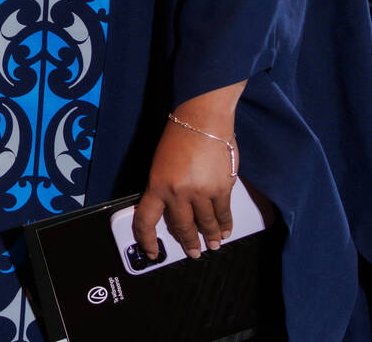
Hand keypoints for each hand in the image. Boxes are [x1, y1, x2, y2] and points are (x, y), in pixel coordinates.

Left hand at [133, 88, 240, 259]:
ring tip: (213, 244)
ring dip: (210, 237)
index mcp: (157, 185)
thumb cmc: (180, 136)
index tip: (152, 252)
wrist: (202, 119)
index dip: (147, 240)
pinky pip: (222, 213)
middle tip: (194, 252)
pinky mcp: (221, 189)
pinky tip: (226, 230)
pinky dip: (225, 224)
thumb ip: (164, 188)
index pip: (146, 220)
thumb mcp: (160, 164)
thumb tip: (173, 210)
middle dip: (189, 243)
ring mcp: (201, 193)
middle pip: (182, 227)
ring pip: (206, 224)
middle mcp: (177, 193)